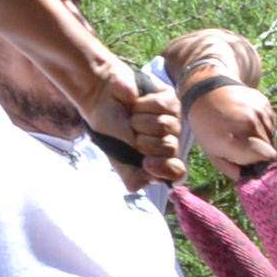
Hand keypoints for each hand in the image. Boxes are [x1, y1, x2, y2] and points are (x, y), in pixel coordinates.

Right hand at [77, 51, 182, 183]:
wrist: (100, 96)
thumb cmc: (108, 128)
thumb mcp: (117, 159)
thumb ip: (134, 177)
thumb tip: (153, 181)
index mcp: (158, 161)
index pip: (177, 172)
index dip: (165, 167)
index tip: (147, 162)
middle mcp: (168, 142)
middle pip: (171, 148)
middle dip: (145, 141)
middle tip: (132, 134)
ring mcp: (172, 121)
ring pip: (168, 126)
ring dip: (142, 122)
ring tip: (132, 118)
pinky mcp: (171, 100)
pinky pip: (166, 106)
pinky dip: (145, 105)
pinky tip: (137, 104)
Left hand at [189, 81, 276, 168]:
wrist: (207, 90)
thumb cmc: (207, 126)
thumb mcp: (213, 154)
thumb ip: (233, 171)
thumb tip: (250, 180)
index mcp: (234, 140)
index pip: (264, 161)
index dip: (259, 165)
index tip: (250, 165)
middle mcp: (250, 125)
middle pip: (270, 151)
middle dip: (260, 155)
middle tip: (245, 149)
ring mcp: (259, 112)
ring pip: (272, 138)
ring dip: (262, 141)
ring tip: (244, 133)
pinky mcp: (265, 105)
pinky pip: (271, 125)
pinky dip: (263, 128)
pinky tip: (247, 122)